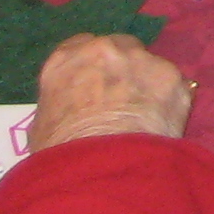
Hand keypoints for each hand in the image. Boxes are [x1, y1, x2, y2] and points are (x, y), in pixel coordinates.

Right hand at [31, 34, 191, 146]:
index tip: (93, 83)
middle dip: (121, 67)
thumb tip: (72, 111)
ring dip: (146, 83)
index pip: (79, 47)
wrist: (101, 166)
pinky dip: (168, 101)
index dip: (89, 66)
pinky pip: (172, 85)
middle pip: (118, 47)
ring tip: (143, 116)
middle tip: (120, 98)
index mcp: (65, 60)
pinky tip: (160, 124)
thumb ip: (60, 105)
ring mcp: (142, 59)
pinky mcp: (172, 76)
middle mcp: (105, 49)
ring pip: (148, 64)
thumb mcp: (42, 128)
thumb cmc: (59, 153)